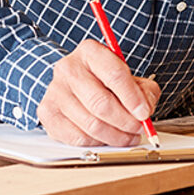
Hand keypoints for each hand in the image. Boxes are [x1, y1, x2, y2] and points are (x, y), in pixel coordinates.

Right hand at [36, 40, 160, 146]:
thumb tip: (145, 109)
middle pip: (101, 103)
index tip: (144, 113)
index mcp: (90, 52)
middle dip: (125, 121)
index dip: (133, 98)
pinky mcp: (48, 113)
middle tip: (138, 128)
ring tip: (127, 136)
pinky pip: (77, 137)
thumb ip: (144, 90)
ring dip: (115, 136)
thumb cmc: (103, 79)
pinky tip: (106, 137)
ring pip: (91, 124)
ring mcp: (55, 91)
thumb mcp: (129, 77)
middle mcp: (69, 68)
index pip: (114, 74)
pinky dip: (97, 142)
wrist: (73, 83)